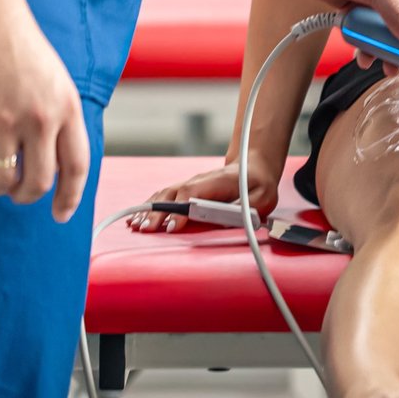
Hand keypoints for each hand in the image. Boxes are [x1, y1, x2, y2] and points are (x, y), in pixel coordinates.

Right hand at [0, 2, 89, 221]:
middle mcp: (40, 118)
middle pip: (38, 182)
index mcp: (67, 107)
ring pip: (1, 180)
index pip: (77, 166)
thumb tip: (52, 159)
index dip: (70, 197)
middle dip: (24, 196)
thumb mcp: (53, 79)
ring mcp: (3, 120)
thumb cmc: (14, 43)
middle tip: (12, 190)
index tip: (59, 214)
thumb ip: (56, 116)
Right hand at [129, 159, 278, 232]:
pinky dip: (149, 207)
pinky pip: (164, 198)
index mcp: (217, 181)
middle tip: (146, 230)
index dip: (180, 209)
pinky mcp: (186, 191)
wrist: (253, 167)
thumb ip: (248, 207)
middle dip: (158, 213)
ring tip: (136, 226)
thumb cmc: (258, 185)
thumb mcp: (262, 197)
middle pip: (173, 195)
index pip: (192, 193)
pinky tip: (137, 218)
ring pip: (165, 195)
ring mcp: (190, 185)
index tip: (171, 226)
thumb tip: (231, 217)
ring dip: (149, 210)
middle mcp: (199, 181)